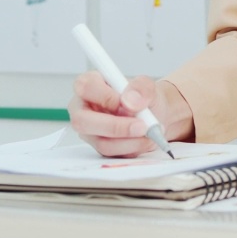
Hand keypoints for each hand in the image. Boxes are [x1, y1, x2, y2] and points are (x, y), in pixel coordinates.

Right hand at [68, 72, 191, 156]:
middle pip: (82, 121)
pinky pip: (112, 153)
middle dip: (115, 127)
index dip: (106, 97)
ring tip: (148, 131)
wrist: (154, 114)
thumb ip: (141, 88)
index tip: (126, 103)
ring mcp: (89, 130)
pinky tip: (143, 139)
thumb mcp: (148, 85)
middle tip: (141, 126)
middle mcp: (83, 108)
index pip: (86, 86)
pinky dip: (132, 148)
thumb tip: (130, 101)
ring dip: (129, 140)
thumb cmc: (143, 97)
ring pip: (101, 142)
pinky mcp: (99, 146)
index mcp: (90, 84)